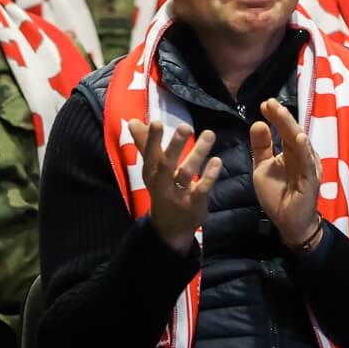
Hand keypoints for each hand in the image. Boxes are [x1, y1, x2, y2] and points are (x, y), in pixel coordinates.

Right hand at [126, 118, 219, 252]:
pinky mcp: (194, 204)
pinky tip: (216, 160)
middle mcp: (162, 185)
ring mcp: (178, 196)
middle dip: (175, 146)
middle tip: (186, 127)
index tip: (156, 122)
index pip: (149, 155)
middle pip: (166, 164)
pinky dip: (209, 175)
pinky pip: (202, 188)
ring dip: (198, 153)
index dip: (151, 140)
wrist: (170, 227)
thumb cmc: (162, 190)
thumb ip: (145, 144)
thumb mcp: (152, 170)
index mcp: (150, 174)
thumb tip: (132, 120)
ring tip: (209, 134)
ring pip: (187, 173)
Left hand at [249, 98, 321, 249]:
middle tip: (270, 103)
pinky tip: (299, 139)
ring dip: (291, 128)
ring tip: (281, 114)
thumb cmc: (277, 195)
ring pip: (301, 144)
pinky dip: (304, 151)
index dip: (276, 117)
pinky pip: (308, 163)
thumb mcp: (263, 167)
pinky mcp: (311, 180)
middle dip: (282, 117)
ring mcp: (309, 167)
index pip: (284, 130)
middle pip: (293, 132)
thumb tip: (258, 122)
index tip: (264, 104)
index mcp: (291, 151)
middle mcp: (302, 155)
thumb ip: (261, 147)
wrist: (288, 222)